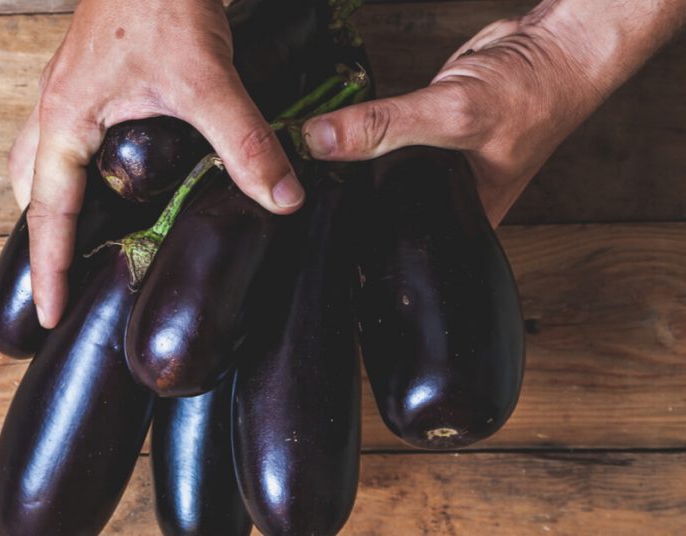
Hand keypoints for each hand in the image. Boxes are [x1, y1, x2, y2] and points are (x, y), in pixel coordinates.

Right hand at [9, 0, 303, 328]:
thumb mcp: (207, 79)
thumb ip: (243, 143)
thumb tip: (281, 199)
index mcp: (66, 120)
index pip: (48, 214)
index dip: (50, 269)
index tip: (47, 314)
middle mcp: (54, 107)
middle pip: (28, 188)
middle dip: (42, 236)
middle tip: (62, 276)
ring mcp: (66, 87)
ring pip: (37, 157)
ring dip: (50, 198)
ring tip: (80, 233)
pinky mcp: (87, 73)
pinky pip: (60, 131)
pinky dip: (70, 164)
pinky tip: (108, 169)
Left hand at [302, 0, 685, 226]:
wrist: (552, 48)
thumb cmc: (533, 93)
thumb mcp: (454, 113)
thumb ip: (386, 127)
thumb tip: (322, 140)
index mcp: (460, 219)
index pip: (397, 244)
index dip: (356, 235)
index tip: (311, 221)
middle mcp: (443, 199)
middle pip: (381, 209)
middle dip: (346, 198)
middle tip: (304, 189)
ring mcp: (432, 169)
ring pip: (376, 176)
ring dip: (350, 165)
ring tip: (316, 161)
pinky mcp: (420, 137)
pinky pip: (379, 143)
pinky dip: (361, 136)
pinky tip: (338, 135)